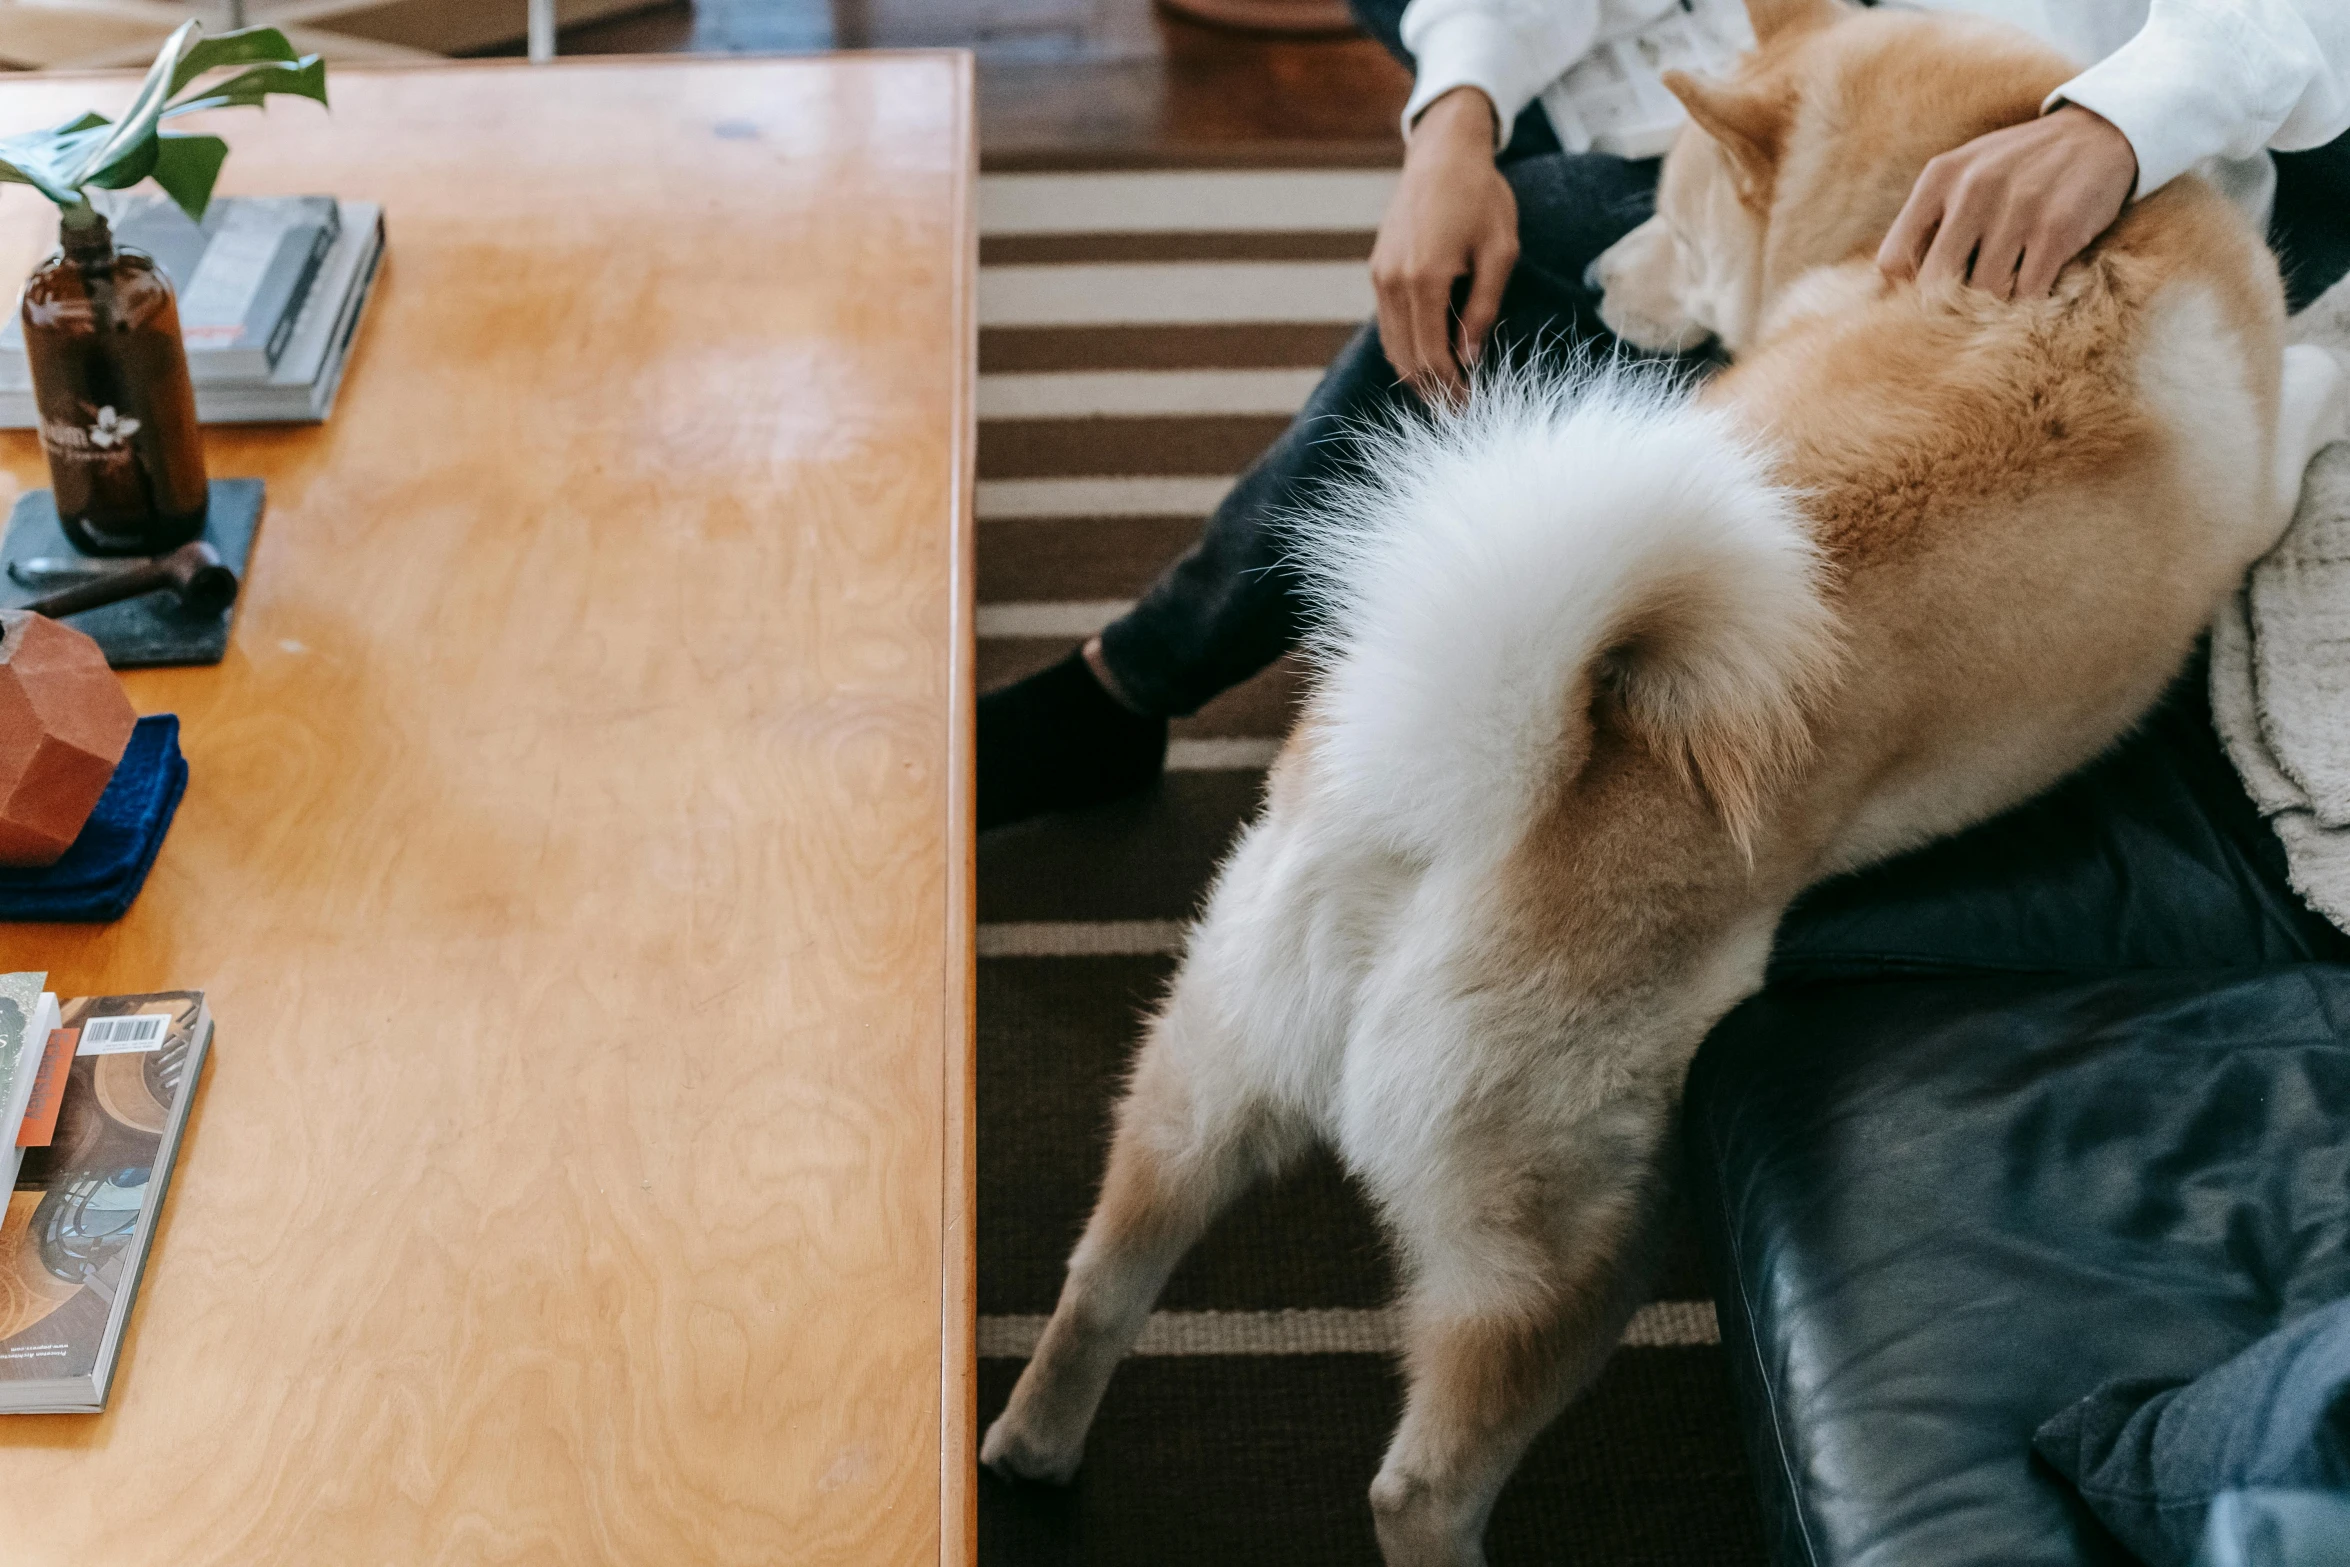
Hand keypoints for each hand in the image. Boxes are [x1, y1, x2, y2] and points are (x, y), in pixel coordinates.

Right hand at [1371, 87, 1518, 399]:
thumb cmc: (1481, 197)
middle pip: (1405, 358)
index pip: (1430, 355)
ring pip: (1391, 344)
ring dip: (1415, 373)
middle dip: (1431, 389)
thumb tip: (1471, 358)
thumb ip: (1484, 308)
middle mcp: (1393, 282)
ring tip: (1444, 392)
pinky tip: (1428, 359)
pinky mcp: (1378, 269)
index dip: (1449, 387)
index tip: (1469, 407)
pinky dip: (1405, 347)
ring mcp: (1380, 276)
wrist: (1443, 153)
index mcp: (1425, 278)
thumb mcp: (1500, 252)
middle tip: (1457, 411)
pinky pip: (1388, 323)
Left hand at [1876, 105, 2137, 300]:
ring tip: (2001, 305)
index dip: (1904, 291)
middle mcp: (1973, 189)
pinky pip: (2028, 292)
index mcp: (1939, 178)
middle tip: (1962, 318)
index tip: (1922, 302)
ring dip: (1992, 308)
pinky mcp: (2057, 229)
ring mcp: (2017, 209)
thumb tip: (1891, 287)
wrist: (2099, 133)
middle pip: (1935, 284)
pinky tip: (2031, 297)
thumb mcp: (1965, 174)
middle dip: (1947, 307)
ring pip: (1984, 292)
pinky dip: (2027, 305)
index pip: (1894, 260)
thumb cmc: (2019, 166)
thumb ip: (1929, 219)